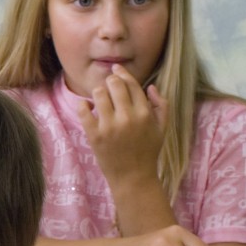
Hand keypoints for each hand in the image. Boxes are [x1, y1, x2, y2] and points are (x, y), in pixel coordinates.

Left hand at [77, 65, 167, 194]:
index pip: (131, 84)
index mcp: (145, 113)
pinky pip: (83, 111)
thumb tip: (150, 86)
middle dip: (109, 81)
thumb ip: (162, 105)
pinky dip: (83, 105)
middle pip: (114, 85)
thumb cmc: (148, 152)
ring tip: (98, 98)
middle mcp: (127, 117)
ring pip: (98, 94)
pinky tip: (87, 106)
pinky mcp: (94, 135)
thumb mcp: (162, 128)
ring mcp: (109, 126)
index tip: (115, 69)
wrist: (133, 177)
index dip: (122, 73)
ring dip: (97, 92)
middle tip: (107, 85)